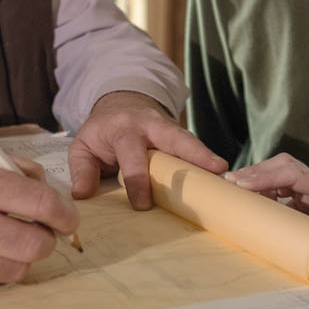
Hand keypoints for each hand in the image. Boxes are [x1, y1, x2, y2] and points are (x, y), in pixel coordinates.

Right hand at [0, 146, 77, 295]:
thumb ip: (12, 170)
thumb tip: (52, 192)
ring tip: (4, 241)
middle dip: (46, 239)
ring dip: (19, 256)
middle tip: (39, 232)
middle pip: (37, 244)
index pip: (42, 203)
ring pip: (17, 269)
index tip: (67, 218)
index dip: (64, 214)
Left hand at [67, 90, 227, 208]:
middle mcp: (150, 125)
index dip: (137, 180)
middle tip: (215, 170)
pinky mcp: (181, 136)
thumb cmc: (101, 132)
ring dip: (208, 157)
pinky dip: (208, 162)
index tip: (143, 205)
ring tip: (226, 174)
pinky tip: (222, 179)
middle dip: (194, 153)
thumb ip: (82, 170)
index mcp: (123, 129)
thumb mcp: (82, 146)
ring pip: (190, 141)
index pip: (132, 155)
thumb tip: (82, 196)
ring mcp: (169, 128)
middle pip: (175, 137)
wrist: (121, 104)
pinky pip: (195, 149)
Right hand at [227, 154, 308, 254]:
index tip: (241, 184)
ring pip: (280, 177)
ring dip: (256, 182)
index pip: (294, 175)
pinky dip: (265, 193)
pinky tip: (251, 203)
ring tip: (231, 193)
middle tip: (226, 186)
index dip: (266, 177)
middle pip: (282, 167)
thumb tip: (307, 236)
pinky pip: (284, 190)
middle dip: (254, 174)